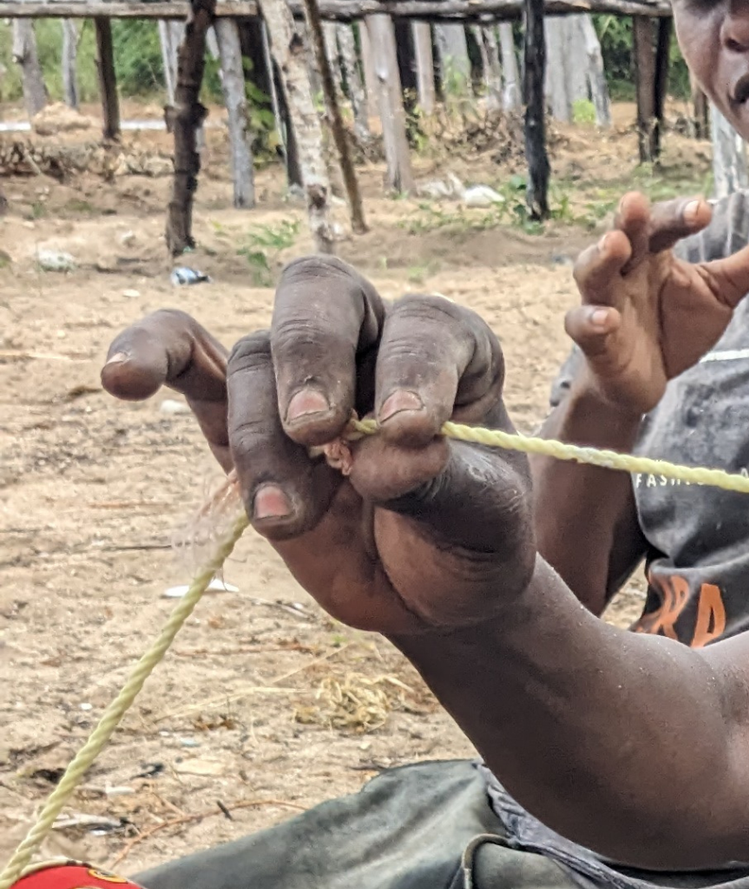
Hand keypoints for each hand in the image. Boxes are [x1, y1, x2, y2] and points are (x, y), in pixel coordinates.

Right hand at [102, 256, 534, 635]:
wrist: (426, 591)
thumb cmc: (468, 541)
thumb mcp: (488, 525)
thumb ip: (447, 486)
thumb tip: (393, 456)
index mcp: (452, 351)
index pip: (425, 327)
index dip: (415, 367)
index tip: (415, 430)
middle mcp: (371, 342)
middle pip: (324, 297)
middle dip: (313, 359)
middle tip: (318, 431)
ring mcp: (295, 376)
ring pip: (254, 360)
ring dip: (263, 441)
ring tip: (286, 519)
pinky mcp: (233, 415)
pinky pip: (181, 361)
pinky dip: (147, 356)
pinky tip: (121, 377)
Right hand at [564, 192, 748, 416]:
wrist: (644, 380)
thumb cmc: (676, 325)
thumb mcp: (721, 292)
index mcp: (654, 251)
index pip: (665, 224)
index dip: (681, 215)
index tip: (704, 209)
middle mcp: (625, 269)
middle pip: (621, 235)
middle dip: (628, 219)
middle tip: (637, 201)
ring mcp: (604, 301)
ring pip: (592, 271)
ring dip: (600, 258)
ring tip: (615, 246)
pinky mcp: (594, 340)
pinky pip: (582, 325)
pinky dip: (591, 320)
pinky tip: (606, 318)